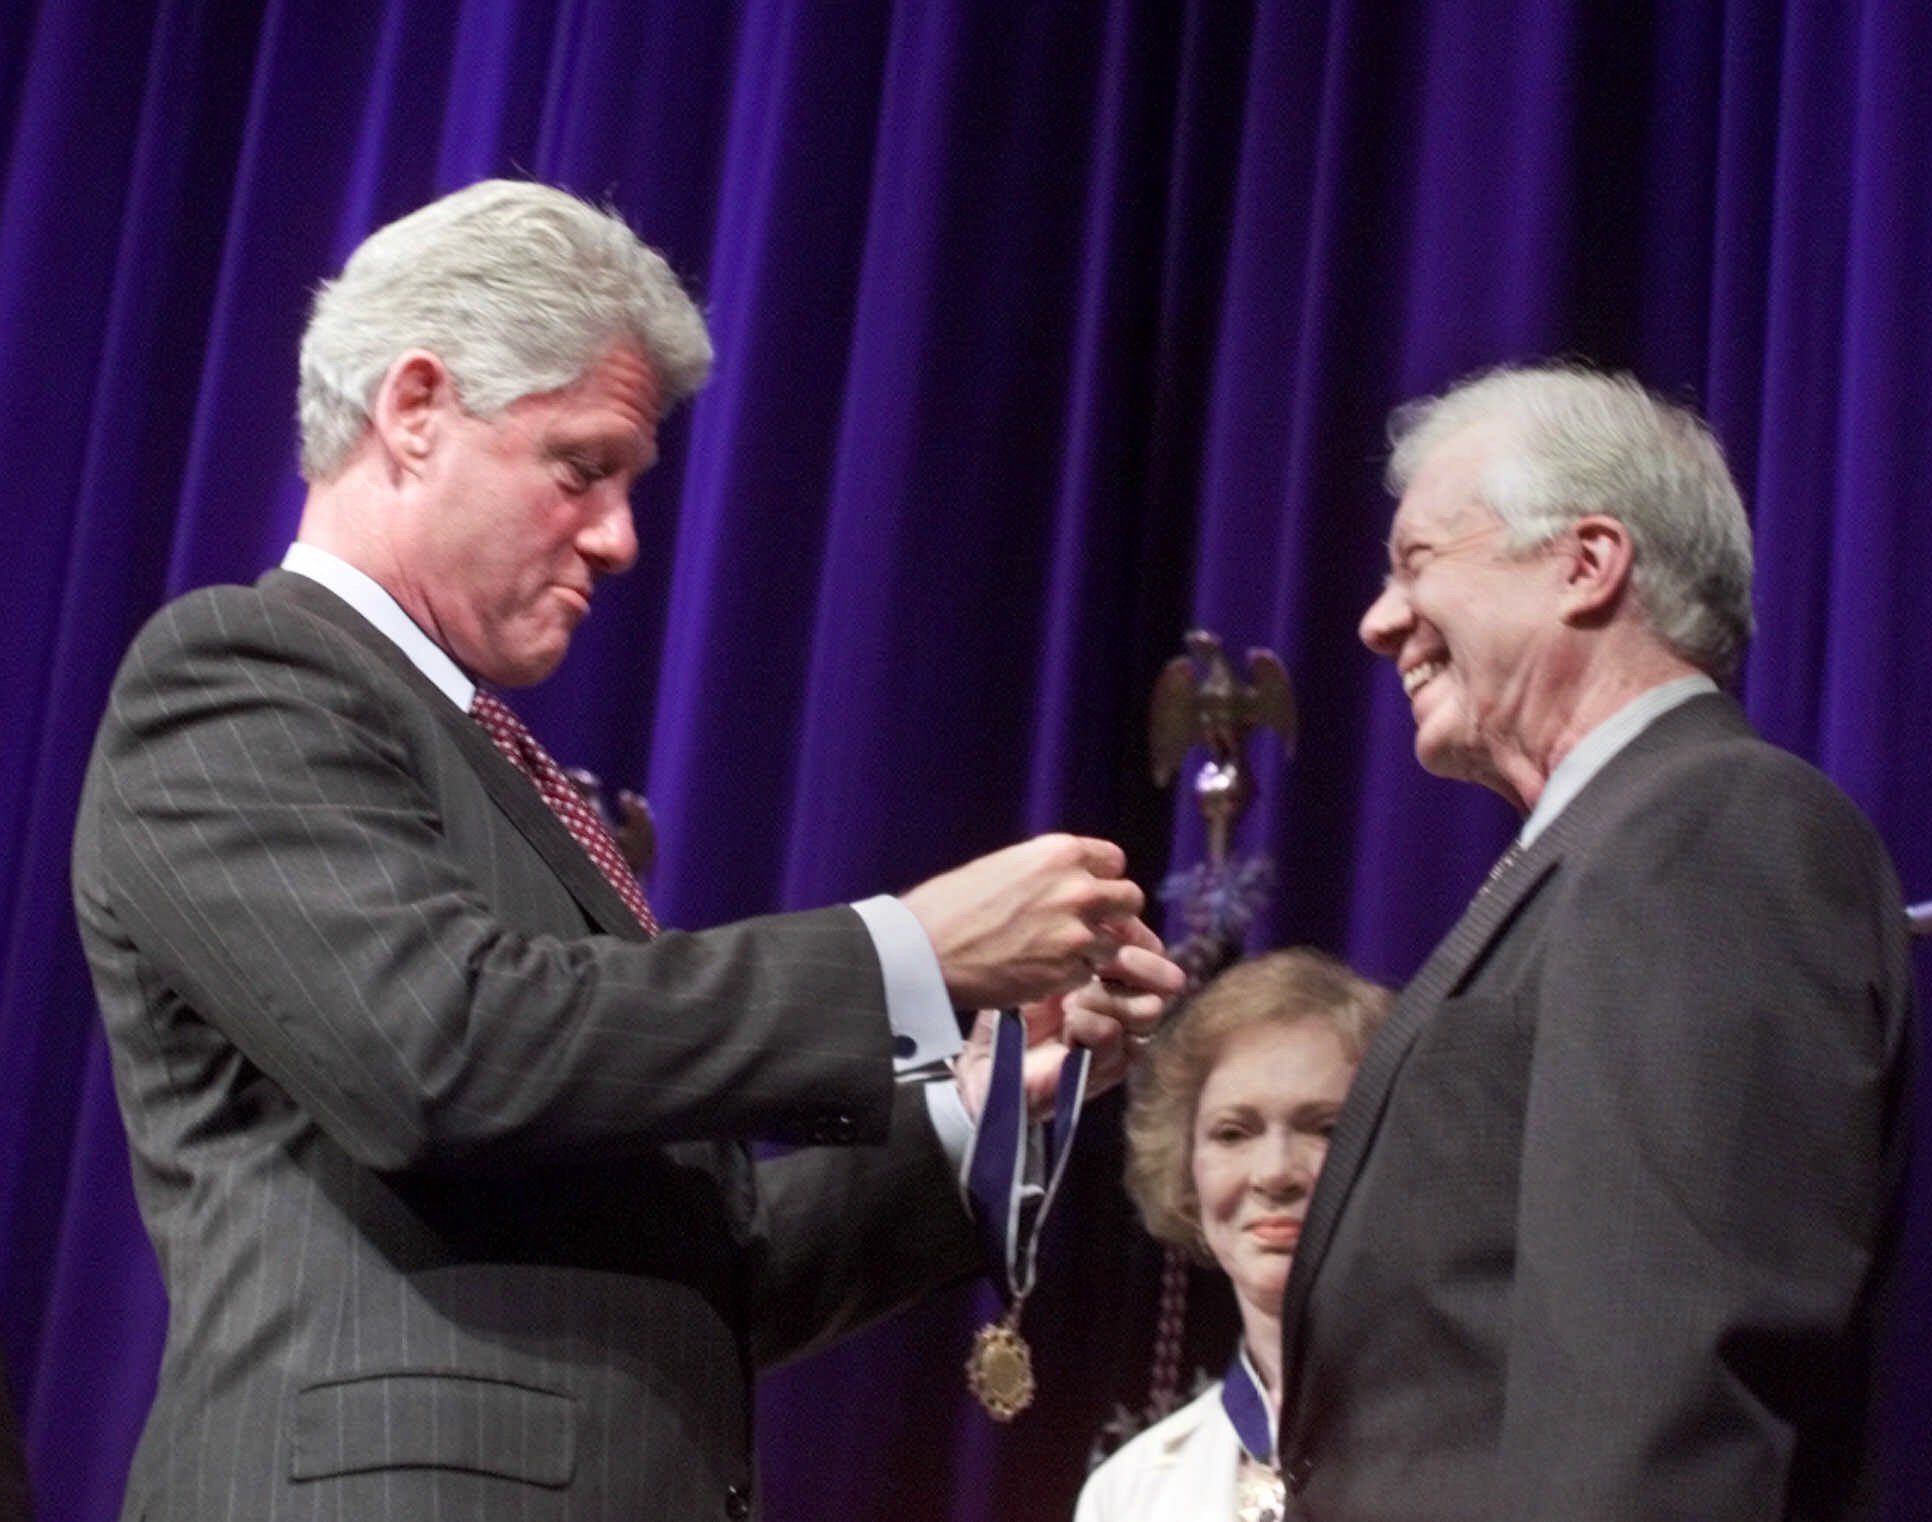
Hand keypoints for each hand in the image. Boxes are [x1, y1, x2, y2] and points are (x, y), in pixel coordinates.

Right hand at [901, 833, 1150, 1009]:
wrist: (925, 950)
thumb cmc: (950, 905)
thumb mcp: (1003, 866)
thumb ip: (1047, 871)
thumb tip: (1073, 881)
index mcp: (1060, 853)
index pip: (1114, 860)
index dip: (1103, 877)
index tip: (1091, 891)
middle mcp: (1078, 889)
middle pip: (1129, 899)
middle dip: (1114, 913)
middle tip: (1089, 926)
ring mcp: (1077, 934)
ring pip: (1115, 942)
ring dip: (1094, 949)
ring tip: (1059, 953)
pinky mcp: (1067, 972)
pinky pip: (1089, 974)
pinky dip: (1073, 976)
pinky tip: (1043, 972)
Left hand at [953, 922, 1184, 1119]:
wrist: (990, 1065)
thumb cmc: (1012, 1011)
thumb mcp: (1042, 966)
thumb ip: (1075, 939)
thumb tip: (1100, 902)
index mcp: (1113, 981)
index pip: (1153, 955)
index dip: (1140, 941)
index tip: (1115, 926)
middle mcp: (1124, 1010)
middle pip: (1165, 981)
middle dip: (1140, 965)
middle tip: (1112, 959)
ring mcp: (1120, 1042)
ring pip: (1150, 1010)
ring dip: (1113, 996)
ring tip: (1076, 997)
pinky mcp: (1104, 1071)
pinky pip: (1114, 1036)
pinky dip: (1092, 1023)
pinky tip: (1070, 1023)